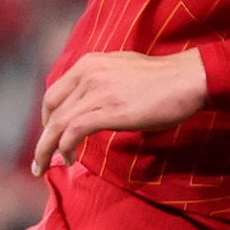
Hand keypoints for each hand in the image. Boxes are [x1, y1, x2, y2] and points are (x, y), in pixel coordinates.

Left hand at [33, 48, 208, 172]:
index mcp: (88, 63)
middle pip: (51, 110)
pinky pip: (74, 131)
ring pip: (58, 123)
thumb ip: (101, 81)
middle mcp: (87, 74)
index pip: (53, 93)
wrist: (186, 79)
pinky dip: (66, 147)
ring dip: (47, 148)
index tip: (51, 135)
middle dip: (42, 136)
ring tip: (45, 166)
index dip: (46, 118)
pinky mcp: (108, 110)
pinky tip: (70, 158)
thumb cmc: (161, 79)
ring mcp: (97, 92)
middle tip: (42, 157)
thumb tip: (93, 101)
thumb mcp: (121, 70)